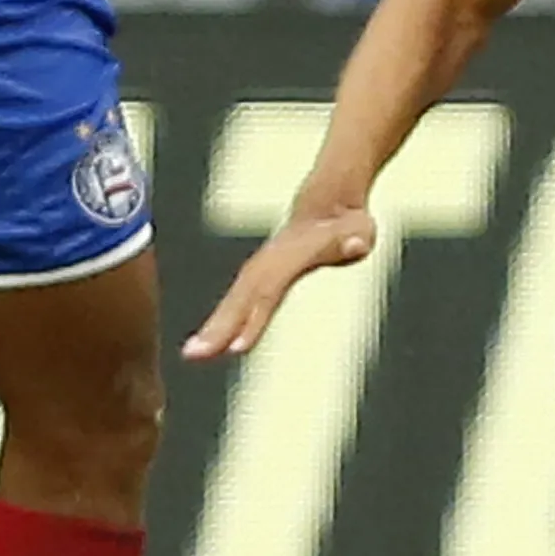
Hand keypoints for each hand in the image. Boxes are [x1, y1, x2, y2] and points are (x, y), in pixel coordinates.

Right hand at [183, 195, 374, 362]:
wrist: (327, 200)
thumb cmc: (347, 222)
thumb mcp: (360, 228)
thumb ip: (356, 236)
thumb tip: (357, 242)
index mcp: (294, 252)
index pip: (271, 287)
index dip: (255, 315)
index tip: (237, 345)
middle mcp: (271, 260)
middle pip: (243, 295)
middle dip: (220, 325)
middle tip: (194, 355)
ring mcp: (263, 266)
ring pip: (235, 297)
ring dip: (215, 326)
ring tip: (193, 354)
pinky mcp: (260, 276)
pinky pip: (239, 300)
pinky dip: (223, 321)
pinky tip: (211, 346)